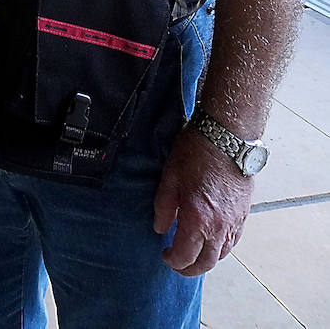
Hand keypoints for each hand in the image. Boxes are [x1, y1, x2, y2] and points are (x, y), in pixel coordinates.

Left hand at [153, 124, 253, 274]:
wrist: (227, 136)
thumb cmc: (195, 152)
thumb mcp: (169, 177)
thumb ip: (164, 207)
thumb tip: (160, 228)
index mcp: (198, 220)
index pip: (185, 256)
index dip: (173, 261)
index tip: (164, 255)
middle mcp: (219, 227)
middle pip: (207, 263)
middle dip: (190, 269)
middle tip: (178, 264)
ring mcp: (235, 222)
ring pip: (222, 254)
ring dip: (207, 260)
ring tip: (194, 254)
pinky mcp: (244, 213)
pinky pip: (234, 241)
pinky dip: (221, 248)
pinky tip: (213, 241)